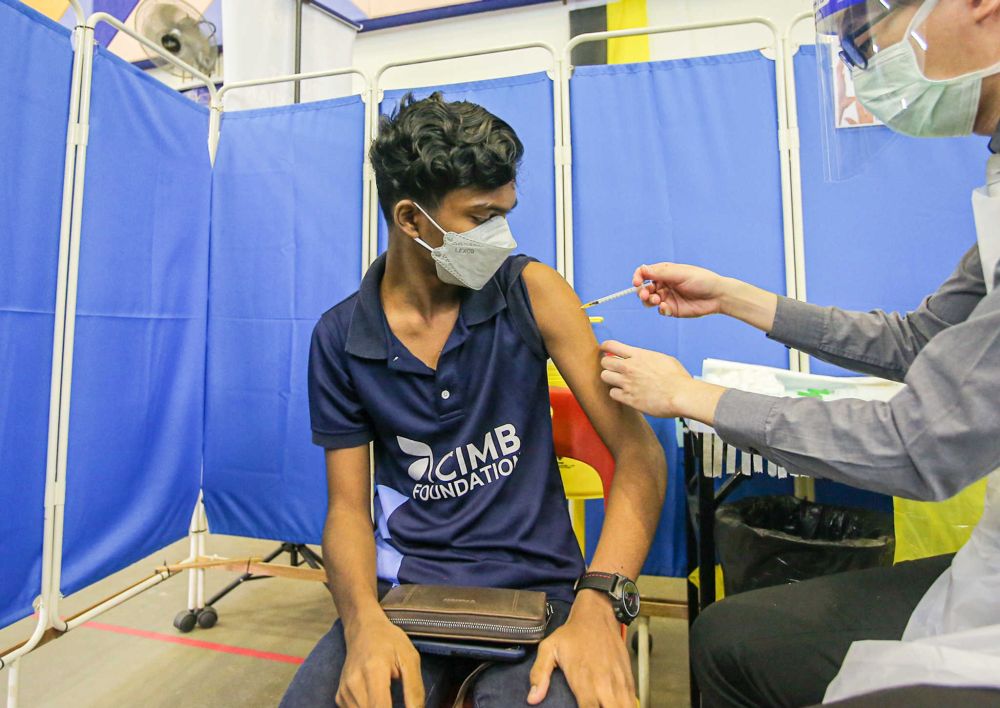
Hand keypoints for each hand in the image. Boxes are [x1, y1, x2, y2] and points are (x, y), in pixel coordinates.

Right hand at [338, 618, 423, 707]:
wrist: (363, 629)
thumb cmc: (390, 641)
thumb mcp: (410, 659)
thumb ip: (414, 689)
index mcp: (373, 671)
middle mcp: (354, 683)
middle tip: (400, 703)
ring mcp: (344, 690)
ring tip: (388, 699)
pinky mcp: (340, 696)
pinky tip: (377, 700)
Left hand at [528, 592, 633, 707]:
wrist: (597, 615)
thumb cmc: (572, 633)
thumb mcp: (549, 648)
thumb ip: (539, 673)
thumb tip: (532, 699)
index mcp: (584, 681)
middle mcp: (604, 684)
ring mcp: (619, 681)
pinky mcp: (628, 677)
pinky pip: (634, 700)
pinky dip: (628, 706)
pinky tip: (619, 706)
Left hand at [599, 340, 724, 422]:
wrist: (680, 395)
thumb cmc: (677, 378)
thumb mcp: (663, 359)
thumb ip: (648, 358)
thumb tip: (644, 359)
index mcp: (638, 355)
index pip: (612, 345)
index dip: (605, 347)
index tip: (605, 350)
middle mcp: (629, 367)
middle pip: (604, 362)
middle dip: (607, 364)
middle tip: (613, 368)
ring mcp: (627, 383)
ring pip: (605, 377)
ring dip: (610, 378)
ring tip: (617, 382)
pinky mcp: (628, 398)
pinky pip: (612, 393)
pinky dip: (616, 394)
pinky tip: (624, 394)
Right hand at [633, 262, 731, 317]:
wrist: (717, 296)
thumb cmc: (702, 280)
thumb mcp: (680, 274)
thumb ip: (660, 273)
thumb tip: (642, 269)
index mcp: (665, 272)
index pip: (645, 273)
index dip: (638, 277)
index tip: (637, 283)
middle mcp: (663, 284)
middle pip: (644, 288)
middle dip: (642, 292)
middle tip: (646, 295)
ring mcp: (667, 297)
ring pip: (649, 300)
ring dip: (648, 301)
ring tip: (657, 301)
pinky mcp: (671, 309)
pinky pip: (659, 310)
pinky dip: (661, 309)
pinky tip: (667, 308)